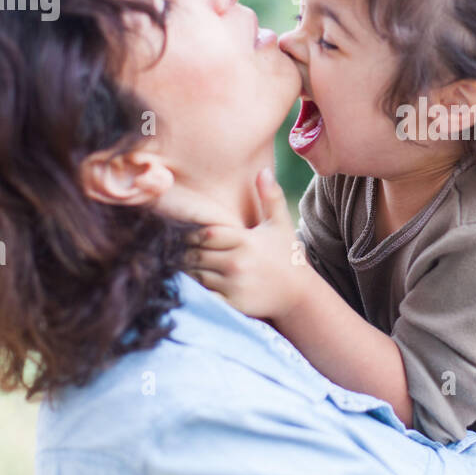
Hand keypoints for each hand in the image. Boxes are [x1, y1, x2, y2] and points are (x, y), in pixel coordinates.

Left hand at [182, 168, 315, 319]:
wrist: (299, 294)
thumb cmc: (287, 256)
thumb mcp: (280, 225)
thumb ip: (271, 197)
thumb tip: (263, 170)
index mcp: (246, 241)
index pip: (206, 234)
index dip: (192, 235)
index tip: (187, 236)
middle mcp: (238, 262)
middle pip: (196, 255)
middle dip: (185, 254)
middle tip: (175, 252)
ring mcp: (235, 285)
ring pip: (196, 275)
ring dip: (187, 272)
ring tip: (180, 267)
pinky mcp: (233, 304)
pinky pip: (204, 295)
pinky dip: (195, 291)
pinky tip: (194, 286)